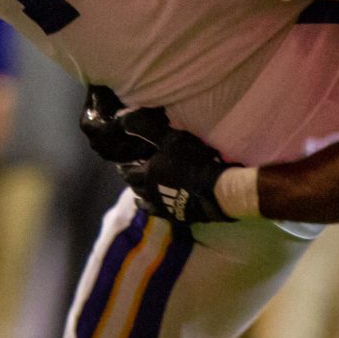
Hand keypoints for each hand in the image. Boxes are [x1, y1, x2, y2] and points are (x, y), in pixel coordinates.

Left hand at [80, 89, 234, 225]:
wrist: (214, 189)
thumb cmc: (193, 160)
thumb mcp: (171, 139)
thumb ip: (148, 130)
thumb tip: (125, 121)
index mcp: (147, 173)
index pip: (129, 172)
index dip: (125, 168)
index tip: (124, 164)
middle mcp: (150, 191)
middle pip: (135, 187)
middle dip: (132, 180)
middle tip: (133, 174)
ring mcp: (162, 206)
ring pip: (144, 201)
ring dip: (140, 194)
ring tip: (142, 189)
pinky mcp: (175, 216)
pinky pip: (158, 213)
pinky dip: (153, 207)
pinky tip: (157, 205)